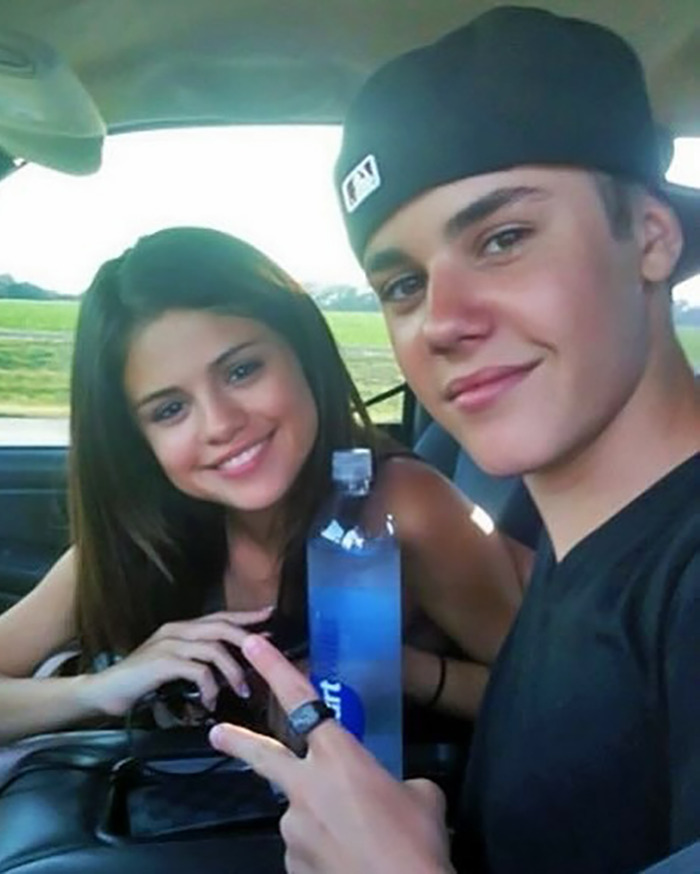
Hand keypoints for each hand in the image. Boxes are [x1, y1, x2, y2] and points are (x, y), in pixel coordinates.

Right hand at [84, 607, 272, 716]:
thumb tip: (232, 663)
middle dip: (248, 640)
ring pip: (213, 648)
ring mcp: (168, 644)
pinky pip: (197, 670)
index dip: (246, 615)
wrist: (104, 692)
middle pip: (222, 626)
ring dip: (233, 671)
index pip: (221, 616)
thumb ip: (199, 659)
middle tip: (266, 657)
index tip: (270, 615)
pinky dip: (210, 686)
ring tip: (241, 691)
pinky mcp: (162, 663)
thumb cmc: (142, 682)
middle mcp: (177, 630)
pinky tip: (211, 701)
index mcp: (182, 628)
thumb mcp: (175, 665)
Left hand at [209, 635, 454, 873]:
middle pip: (265, 757)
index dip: (275, 669)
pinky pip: (307, 851)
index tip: (253, 646)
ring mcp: (295, 829)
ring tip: (355, 842)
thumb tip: (394, 794)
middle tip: (216, 733)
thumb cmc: (418, 842)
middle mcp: (307, 788)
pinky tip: (347, 864)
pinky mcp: (292, 865)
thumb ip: (398, 784)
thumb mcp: (422, 797)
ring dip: (321, 822)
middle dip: (237, 742)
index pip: (303, 701)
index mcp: (340, 758)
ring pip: (302, 816)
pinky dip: (324, 853)